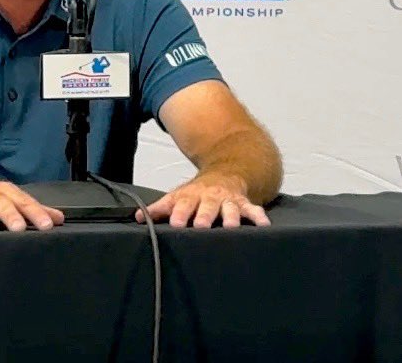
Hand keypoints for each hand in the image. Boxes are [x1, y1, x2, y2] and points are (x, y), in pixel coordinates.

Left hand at [136, 172, 270, 227]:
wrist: (225, 173)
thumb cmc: (197, 193)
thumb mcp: (177, 197)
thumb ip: (160, 208)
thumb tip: (137, 217)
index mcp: (191, 196)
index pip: (182, 204)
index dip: (179, 213)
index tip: (175, 223)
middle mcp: (209, 197)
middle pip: (206, 206)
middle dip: (203, 216)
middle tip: (200, 226)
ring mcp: (227, 200)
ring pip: (229, 208)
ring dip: (230, 217)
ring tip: (230, 227)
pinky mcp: (244, 203)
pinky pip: (252, 209)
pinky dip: (258, 216)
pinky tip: (263, 225)